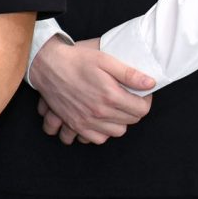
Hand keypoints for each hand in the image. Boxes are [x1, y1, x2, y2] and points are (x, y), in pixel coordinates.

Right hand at [27, 37, 155, 143]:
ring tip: (114, 109)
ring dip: (119, 122)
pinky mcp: (75, 124)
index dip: (145, 101)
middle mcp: (100, 112)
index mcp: (110, 95)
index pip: (142, 110)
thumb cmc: (76, 60)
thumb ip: (129, 73)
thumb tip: (150, 83)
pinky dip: (102, 132)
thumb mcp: (104, 59)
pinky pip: (97, 139)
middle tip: (127, 98)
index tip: (140, 94)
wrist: (47, 65)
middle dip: (133, 110)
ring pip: (116, 132)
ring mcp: (86, 120)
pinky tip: (101, 119)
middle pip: (131, 121)